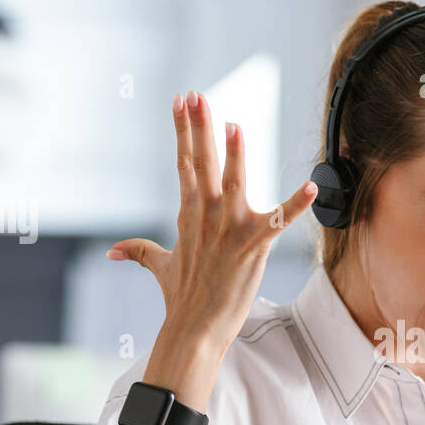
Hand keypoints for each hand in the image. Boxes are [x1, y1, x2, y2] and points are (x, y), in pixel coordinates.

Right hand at [108, 90, 316, 356]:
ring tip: (234, 125)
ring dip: (234, 156)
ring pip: (232, 184)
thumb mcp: (160, 267)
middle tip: (197, 95)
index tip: (182, 101)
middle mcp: (206, 216)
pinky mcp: (252, 246)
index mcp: (188, 214)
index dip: (184, 130)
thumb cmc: (182, 299)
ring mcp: (228, 230)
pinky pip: (278, 221)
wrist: (193, 329)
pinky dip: (296, 206)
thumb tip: (113, 251)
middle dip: (199, 127)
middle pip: (201, 163)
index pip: (185, 163)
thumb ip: (138, 252)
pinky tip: (311, 187)